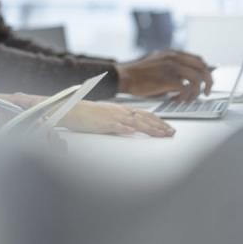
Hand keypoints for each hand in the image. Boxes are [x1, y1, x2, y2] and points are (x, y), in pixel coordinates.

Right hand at [59, 101, 174, 136]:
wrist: (71, 109)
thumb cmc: (87, 114)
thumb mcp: (108, 116)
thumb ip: (121, 120)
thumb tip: (132, 127)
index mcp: (121, 109)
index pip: (145, 114)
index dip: (158, 121)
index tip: (168, 128)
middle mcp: (120, 111)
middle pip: (145, 118)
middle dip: (160, 126)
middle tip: (171, 133)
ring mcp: (113, 117)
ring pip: (136, 122)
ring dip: (150, 128)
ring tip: (161, 134)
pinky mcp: (104, 123)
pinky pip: (118, 125)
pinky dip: (127, 128)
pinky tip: (135, 131)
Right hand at [116, 49, 213, 101]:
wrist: (124, 76)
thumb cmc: (138, 74)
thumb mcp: (157, 63)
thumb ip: (172, 66)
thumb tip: (186, 79)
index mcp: (173, 54)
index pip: (198, 60)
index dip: (205, 71)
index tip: (205, 81)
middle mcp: (174, 58)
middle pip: (202, 69)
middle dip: (208, 83)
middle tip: (206, 92)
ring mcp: (172, 68)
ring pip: (197, 80)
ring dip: (195, 93)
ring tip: (187, 99)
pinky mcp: (168, 80)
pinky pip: (186, 90)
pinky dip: (184, 98)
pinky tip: (176, 100)